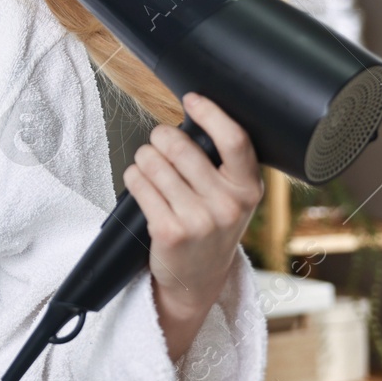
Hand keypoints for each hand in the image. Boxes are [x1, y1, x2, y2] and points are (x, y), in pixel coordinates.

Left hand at [121, 92, 262, 360]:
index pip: (235, 140)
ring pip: (154, 162)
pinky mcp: (169, 232)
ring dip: (144, 158)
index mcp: (248, 189)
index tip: (192, 100)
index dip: (211, 113)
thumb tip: (194, 114)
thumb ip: (222, 164)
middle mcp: (228, 205)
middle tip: (158, 143)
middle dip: (161, 138)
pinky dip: (133, 176)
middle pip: (182, 146)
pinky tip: (140, 182)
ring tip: (148, 167)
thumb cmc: (212, 228)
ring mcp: (199, 221)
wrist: (198, 279)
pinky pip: (139, 183)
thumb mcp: (233, 198)